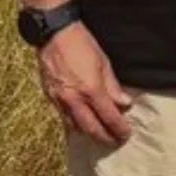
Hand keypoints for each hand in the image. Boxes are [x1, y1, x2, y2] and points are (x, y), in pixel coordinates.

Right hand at [38, 22, 132, 143]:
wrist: (54, 34)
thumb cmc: (82, 44)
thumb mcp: (104, 63)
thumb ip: (113, 86)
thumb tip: (124, 103)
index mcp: (91, 90)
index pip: (109, 117)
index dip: (119, 128)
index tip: (126, 134)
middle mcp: (74, 99)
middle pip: (92, 128)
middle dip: (105, 138)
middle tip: (115, 141)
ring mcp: (60, 100)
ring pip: (75, 127)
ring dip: (89, 134)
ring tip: (99, 135)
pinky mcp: (50, 97)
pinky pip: (63, 118)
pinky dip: (74, 125)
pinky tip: (81, 125)